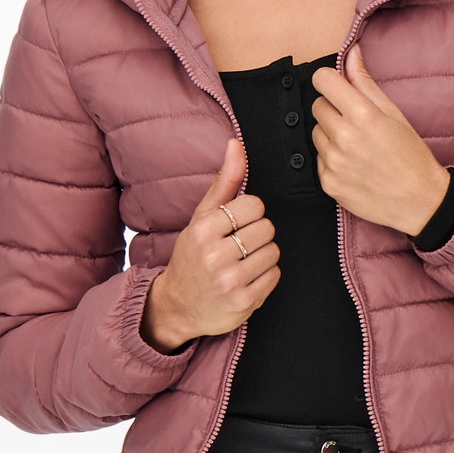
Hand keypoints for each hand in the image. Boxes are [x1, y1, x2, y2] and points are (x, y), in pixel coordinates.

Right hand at [141, 139, 280, 350]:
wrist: (179, 307)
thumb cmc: (192, 257)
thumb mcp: (202, 217)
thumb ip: (224, 181)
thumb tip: (236, 145)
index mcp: (203, 230)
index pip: (254, 205)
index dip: (250, 213)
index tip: (237, 224)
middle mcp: (215, 255)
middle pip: (267, 228)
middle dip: (258, 234)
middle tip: (240, 245)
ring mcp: (230, 281)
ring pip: (273, 252)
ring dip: (263, 255)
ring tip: (243, 262)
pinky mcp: (244, 302)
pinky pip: (274, 275)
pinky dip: (266, 275)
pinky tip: (247, 278)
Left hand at [310, 44, 450, 234]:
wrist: (420, 201)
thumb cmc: (411, 154)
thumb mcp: (394, 113)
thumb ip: (365, 83)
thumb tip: (351, 53)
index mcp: (362, 115)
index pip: (322, 80)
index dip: (330, 81)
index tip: (337, 87)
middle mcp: (344, 137)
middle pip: (317, 106)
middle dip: (333, 109)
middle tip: (356, 123)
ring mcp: (333, 162)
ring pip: (316, 132)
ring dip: (330, 134)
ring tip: (356, 146)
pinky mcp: (328, 183)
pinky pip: (318, 159)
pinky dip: (331, 158)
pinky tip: (353, 165)